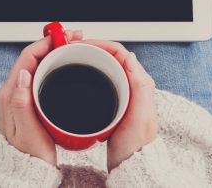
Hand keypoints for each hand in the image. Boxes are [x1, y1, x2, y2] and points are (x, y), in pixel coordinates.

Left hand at [0, 29, 82, 166]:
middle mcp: (13, 91)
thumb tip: (23, 75)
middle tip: (75, 38)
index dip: (47, 42)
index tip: (65, 37)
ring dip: (55, 52)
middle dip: (54, 43)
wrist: (27, 172)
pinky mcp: (29, 101)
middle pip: (33, 57)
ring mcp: (21, 95)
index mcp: (11, 94)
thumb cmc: (29, 156)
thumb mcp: (27, 131)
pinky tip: (67, 67)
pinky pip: (40, 75)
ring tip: (74, 47)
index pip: (28, 57)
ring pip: (37, 64)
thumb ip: (21, 103)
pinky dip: (54, 65)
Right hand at [82, 40, 158, 170]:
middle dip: (90, 49)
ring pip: (103, 67)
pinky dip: (87, 75)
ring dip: (88, 60)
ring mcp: (122, 93)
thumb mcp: (139, 117)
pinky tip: (76, 79)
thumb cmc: (136, 146)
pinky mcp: (113, 102)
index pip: (119, 52)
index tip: (81, 45)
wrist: (130, 167)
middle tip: (71, 50)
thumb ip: (139, 87)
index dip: (100, 44)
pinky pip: (99, 80)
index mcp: (140, 83)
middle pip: (109, 56)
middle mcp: (132, 85)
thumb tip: (130, 57)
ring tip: (70, 60)